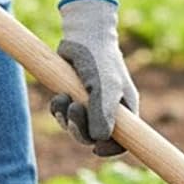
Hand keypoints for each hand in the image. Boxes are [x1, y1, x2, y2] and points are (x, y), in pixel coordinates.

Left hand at [49, 0, 138, 156]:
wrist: (83, 34)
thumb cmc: (99, 59)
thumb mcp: (104, 86)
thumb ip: (103, 113)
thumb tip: (98, 141)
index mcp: (124, 110)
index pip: (123, 141)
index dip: (111, 149)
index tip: (97, 149)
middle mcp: (108, 110)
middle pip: (94, 137)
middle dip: (80, 129)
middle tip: (74, 110)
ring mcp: (90, 104)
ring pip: (76, 127)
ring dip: (66, 118)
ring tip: (64, 98)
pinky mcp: (73, 96)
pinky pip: (63, 115)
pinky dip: (58, 110)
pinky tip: (59, 96)